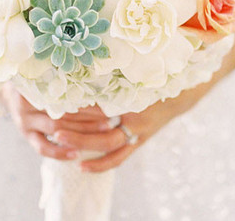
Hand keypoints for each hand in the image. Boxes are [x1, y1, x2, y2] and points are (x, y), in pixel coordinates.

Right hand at [0, 82, 113, 160]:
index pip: (65, 97)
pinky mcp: (26, 134)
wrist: (10, 87)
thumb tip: (95, 76)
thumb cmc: (35, 76)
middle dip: (89, 118)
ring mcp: (25, 122)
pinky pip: (43, 148)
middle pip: (63, 114)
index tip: (106, 101)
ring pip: (57, 131)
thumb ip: (63, 75)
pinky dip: (60, 153)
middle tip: (111, 119)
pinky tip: (76, 154)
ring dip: (82, 133)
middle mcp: (27, 105)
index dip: (86, 101)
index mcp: (34, 86)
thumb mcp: (45, 71)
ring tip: (103, 132)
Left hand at [53, 83, 208, 172]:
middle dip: (77, 128)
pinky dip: (100, 164)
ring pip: (108, 144)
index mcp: (134, 96)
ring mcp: (138, 132)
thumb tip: (82, 68)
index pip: (102, 103)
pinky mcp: (138, 142)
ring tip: (59, 142)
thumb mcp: (136, 73)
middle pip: (102, 127)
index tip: (58, 101)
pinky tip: (80, 167)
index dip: (81, 105)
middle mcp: (135, 116)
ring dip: (83, 144)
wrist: (181, 95)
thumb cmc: (154, 80)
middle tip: (54, 127)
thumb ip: (113, 74)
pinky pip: (118, 158)